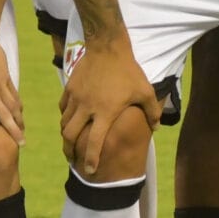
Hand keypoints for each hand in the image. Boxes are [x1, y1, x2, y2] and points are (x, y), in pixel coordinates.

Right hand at [56, 34, 158, 173]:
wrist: (107, 47)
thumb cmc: (128, 71)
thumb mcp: (145, 91)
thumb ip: (152, 111)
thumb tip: (155, 128)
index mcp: (105, 113)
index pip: (94, 142)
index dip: (91, 159)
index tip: (90, 170)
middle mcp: (87, 108)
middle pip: (70, 136)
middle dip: (69, 151)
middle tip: (72, 159)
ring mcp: (76, 98)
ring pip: (64, 123)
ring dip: (66, 135)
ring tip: (69, 142)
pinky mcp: (69, 88)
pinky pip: (63, 108)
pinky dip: (64, 116)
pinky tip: (69, 119)